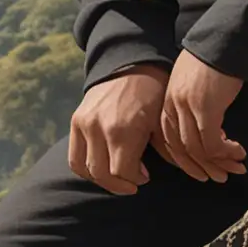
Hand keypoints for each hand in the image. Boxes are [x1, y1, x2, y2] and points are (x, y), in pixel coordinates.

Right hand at [69, 65, 167, 195]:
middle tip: (133, 182)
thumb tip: (173, 172)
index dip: (135, 180)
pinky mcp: (76, 120)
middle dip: (120, 184)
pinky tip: (101, 167)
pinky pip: (74, 157)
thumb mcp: (163, 120)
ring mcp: (84, 124)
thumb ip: (166, 150)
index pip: (122, 173)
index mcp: (123, 130)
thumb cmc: (153, 92)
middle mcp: (99, 129)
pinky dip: (85, 168)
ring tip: (117, 176)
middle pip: (103, 175)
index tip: (145, 176)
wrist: (130, 62)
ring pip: (86, 169)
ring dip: (102, 179)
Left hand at [158, 49, 246, 183]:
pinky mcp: (205, 109)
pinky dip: (226, 152)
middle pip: (181, 149)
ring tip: (236, 168)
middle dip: (202, 167)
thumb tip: (204, 126)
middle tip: (221, 177)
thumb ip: (191, 104)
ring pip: (198, 150)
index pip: (168, 140)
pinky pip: (212, 143)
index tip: (202, 169)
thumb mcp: (194, 83)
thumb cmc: (213, 60)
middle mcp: (173, 106)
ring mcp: (187, 108)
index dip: (185, 159)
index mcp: (167, 100)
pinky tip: (239, 152)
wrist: (225, 40)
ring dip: (219, 162)